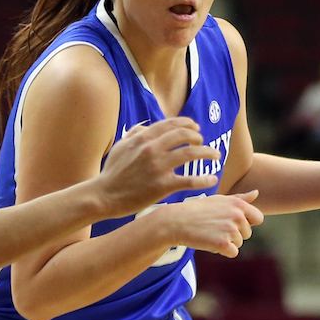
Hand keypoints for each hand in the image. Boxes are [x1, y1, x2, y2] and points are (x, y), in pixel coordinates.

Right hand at [98, 117, 221, 215]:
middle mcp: (152, 149)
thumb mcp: (119, 147)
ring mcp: (158, 167)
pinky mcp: (163, 186)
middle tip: (203, 142)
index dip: (187, 123)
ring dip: (207, 153)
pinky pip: (190, 180)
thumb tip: (144, 127)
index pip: (171, 124)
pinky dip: (204, 179)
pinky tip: (212, 179)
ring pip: (191, 154)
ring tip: (215, 156)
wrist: (103, 195)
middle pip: (184, 135)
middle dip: (198, 136)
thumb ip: (132, 134)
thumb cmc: (111, 173)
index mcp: (142, 138)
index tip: (196, 127)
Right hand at [170, 190, 263, 257]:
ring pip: (239, 243)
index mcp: (238, 204)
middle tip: (215, 227)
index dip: (246, 222)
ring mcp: (231, 230)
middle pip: (248, 233)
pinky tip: (210, 241)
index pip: (258, 218)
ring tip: (210, 232)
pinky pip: (233, 252)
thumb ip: (240, 198)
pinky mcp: (223, 243)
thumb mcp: (219, 200)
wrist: (177, 221)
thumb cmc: (198, 210)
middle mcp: (237, 215)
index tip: (230, 221)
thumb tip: (256, 192)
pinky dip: (222, 250)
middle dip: (234, 233)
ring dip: (227, 242)